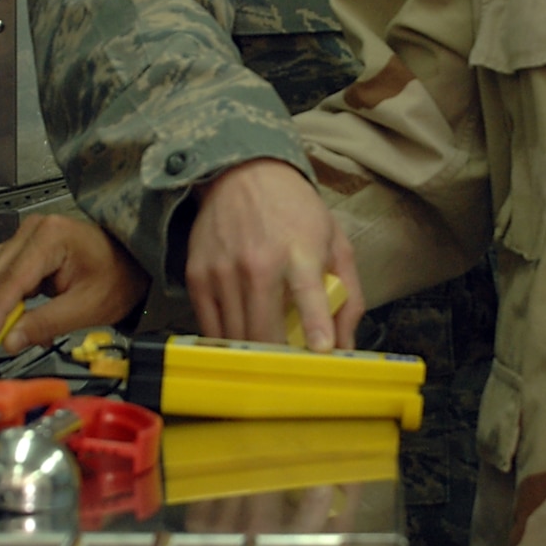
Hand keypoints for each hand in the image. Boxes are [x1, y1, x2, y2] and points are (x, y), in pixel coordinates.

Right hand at [0, 214, 147, 354]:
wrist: (133, 261)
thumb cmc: (119, 275)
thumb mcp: (87, 306)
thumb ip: (46, 324)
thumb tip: (10, 341)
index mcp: (50, 237)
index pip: (8, 280)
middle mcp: (32, 231)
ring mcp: (25, 238)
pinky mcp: (23, 251)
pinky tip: (9, 323)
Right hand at [186, 159, 362, 349]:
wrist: (244, 173)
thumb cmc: (295, 212)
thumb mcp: (335, 242)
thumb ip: (347, 294)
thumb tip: (344, 343)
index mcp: (299, 251)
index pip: (308, 292)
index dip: (315, 324)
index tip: (322, 351)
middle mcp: (258, 262)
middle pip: (264, 329)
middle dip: (280, 358)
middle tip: (292, 371)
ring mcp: (224, 271)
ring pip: (237, 335)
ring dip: (253, 353)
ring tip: (268, 359)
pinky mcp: (198, 276)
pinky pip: (210, 327)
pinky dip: (227, 341)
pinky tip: (241, 342)